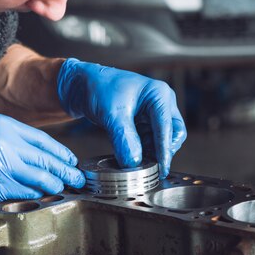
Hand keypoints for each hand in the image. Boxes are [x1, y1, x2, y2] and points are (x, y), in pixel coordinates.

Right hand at [0, 114, 84, 216]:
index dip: (60, 152)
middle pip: (45, 158)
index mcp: (3, 125)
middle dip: (64, 170)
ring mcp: (1, 163)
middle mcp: (4, 141)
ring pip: (38, 176)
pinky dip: (36, 193)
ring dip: (53, 184)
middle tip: (77, 177)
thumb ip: (9, 138)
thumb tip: (37, 153)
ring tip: (64, 187)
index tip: (70, 160)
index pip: (41, 139)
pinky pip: (24, 190)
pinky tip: (43, 194)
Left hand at [57, 58, 186, 177]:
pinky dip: (143, 152)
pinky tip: (131, 158)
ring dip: (152, 153)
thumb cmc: (98, 88)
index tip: (162, 168)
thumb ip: (124, 138)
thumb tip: (133, 162)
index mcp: (159, 95)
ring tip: (136, 164)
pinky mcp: (143, 123)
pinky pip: (149, 142)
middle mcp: (161, 103)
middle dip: (162, 151)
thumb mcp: (111, 114)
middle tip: (148, 168)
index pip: (167, 127)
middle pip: (173, 134)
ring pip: (161, 140)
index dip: (165, 150)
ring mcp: (153, 114)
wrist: (81, 85)